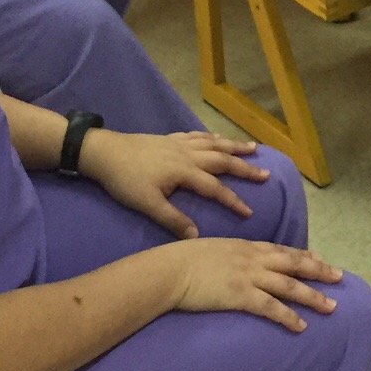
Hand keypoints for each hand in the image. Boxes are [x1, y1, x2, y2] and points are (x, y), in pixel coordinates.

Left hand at [81, 129, 270, 236]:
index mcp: (184, 172)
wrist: (104, 152)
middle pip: (222, 160)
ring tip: (254, 148)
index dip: (233, 200)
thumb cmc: (124, 180)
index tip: (250, 212)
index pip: (215, 188)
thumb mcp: (147, 204)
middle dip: (245, 168)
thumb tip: (196, 236)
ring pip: (214, 143)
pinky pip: (198, 135)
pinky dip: (213, 137)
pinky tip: (219, 138)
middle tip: (265, 174)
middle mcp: (187, 154)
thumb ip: (173, 219)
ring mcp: (180, 143)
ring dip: (234, 146)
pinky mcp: (170, 138)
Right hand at [168, 239, 343, 332]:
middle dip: (319, 270)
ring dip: (313, 296)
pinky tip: (302, 326)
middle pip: (295, 263)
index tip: (320, 258)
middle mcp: (253, 259)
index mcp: (246, 247)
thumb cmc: (183, 260)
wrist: (169, 270)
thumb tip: (231, 262)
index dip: (304, 254)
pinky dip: (289, 317)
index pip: (282, 249)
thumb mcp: (213, 250)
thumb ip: (229, 255)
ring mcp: (249, 277)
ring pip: (290, 286)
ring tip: (332, 307)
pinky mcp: (241, 296)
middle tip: (339, 277)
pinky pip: (271, 308)